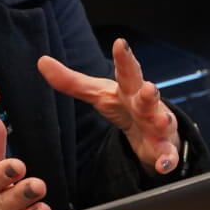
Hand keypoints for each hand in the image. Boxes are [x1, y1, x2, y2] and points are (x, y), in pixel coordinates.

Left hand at [37, 38, 179, 176]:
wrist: (155, 132)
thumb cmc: (125, 106)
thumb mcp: (98, 94)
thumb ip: (72, 81)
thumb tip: (41, 61)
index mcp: (129, 89)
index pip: (127, 71)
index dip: (124, 58)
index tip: (120, 44)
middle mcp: (147, 105)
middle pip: (149, 97)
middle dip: (150, 93)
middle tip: (149, 87)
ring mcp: (159, 126)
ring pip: (163, 123)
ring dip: (162, 121)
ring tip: (161, 121)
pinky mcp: (164, 149)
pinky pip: (168, 155)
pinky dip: (167, 160)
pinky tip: (163, 166)